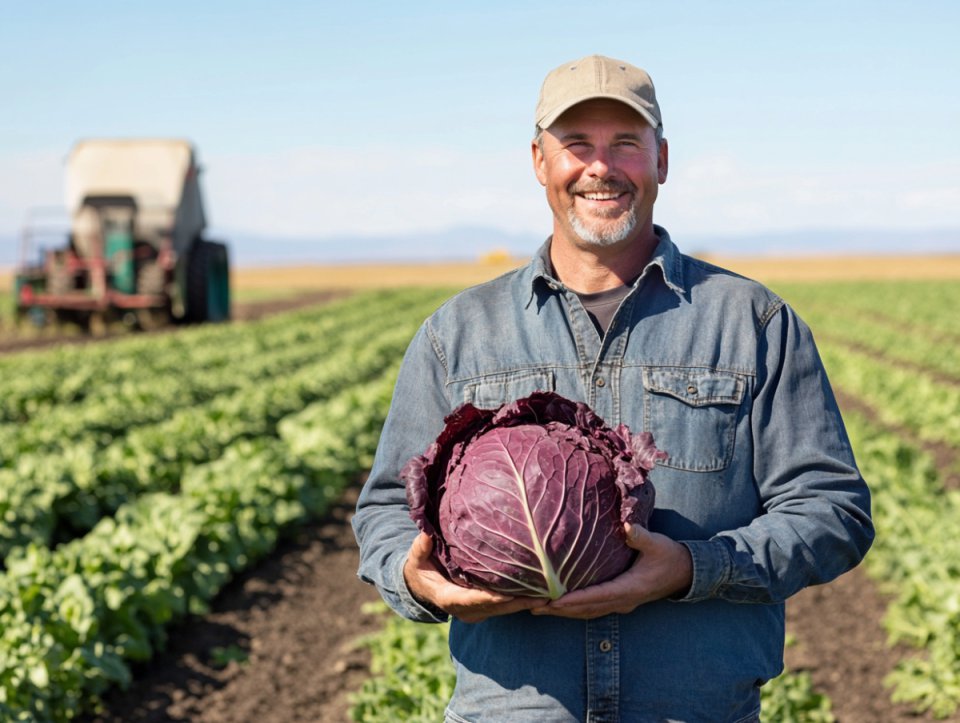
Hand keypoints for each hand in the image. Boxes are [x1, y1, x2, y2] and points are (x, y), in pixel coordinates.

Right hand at [403, 532, 547, 622]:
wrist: (421, 587)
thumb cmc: (420, 569)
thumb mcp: (416, 559)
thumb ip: (420, 548)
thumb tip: (425, 535)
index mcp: (449, 598)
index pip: (474, 599)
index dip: (493, 598)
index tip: (512, 595)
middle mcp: (466, 609)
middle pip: (497, 608)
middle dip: (520, 603)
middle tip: (545, 596)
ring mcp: (476, 611)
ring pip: (505, 610)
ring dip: (526, 603)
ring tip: (551, 596)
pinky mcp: (485, 608)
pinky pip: (505, 607)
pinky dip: (521, 601)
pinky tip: (542, 594)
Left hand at [532, 523, 692, 618]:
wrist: (686, 573)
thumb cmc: (670, 556)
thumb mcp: (657, 543)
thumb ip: (641, 536)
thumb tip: (627, 526)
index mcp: (630, 588)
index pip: (596, 596)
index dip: (573, 600)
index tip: (551, 602)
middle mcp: (623, 600)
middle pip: (586, 610)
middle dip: (559, 610)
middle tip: (532, 606)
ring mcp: (622, 603)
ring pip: (588, 612)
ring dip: (564, 612)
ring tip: (538, 609)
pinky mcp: (621, 601)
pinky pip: (593, 609)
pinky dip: (575, 609)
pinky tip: (560, 606)